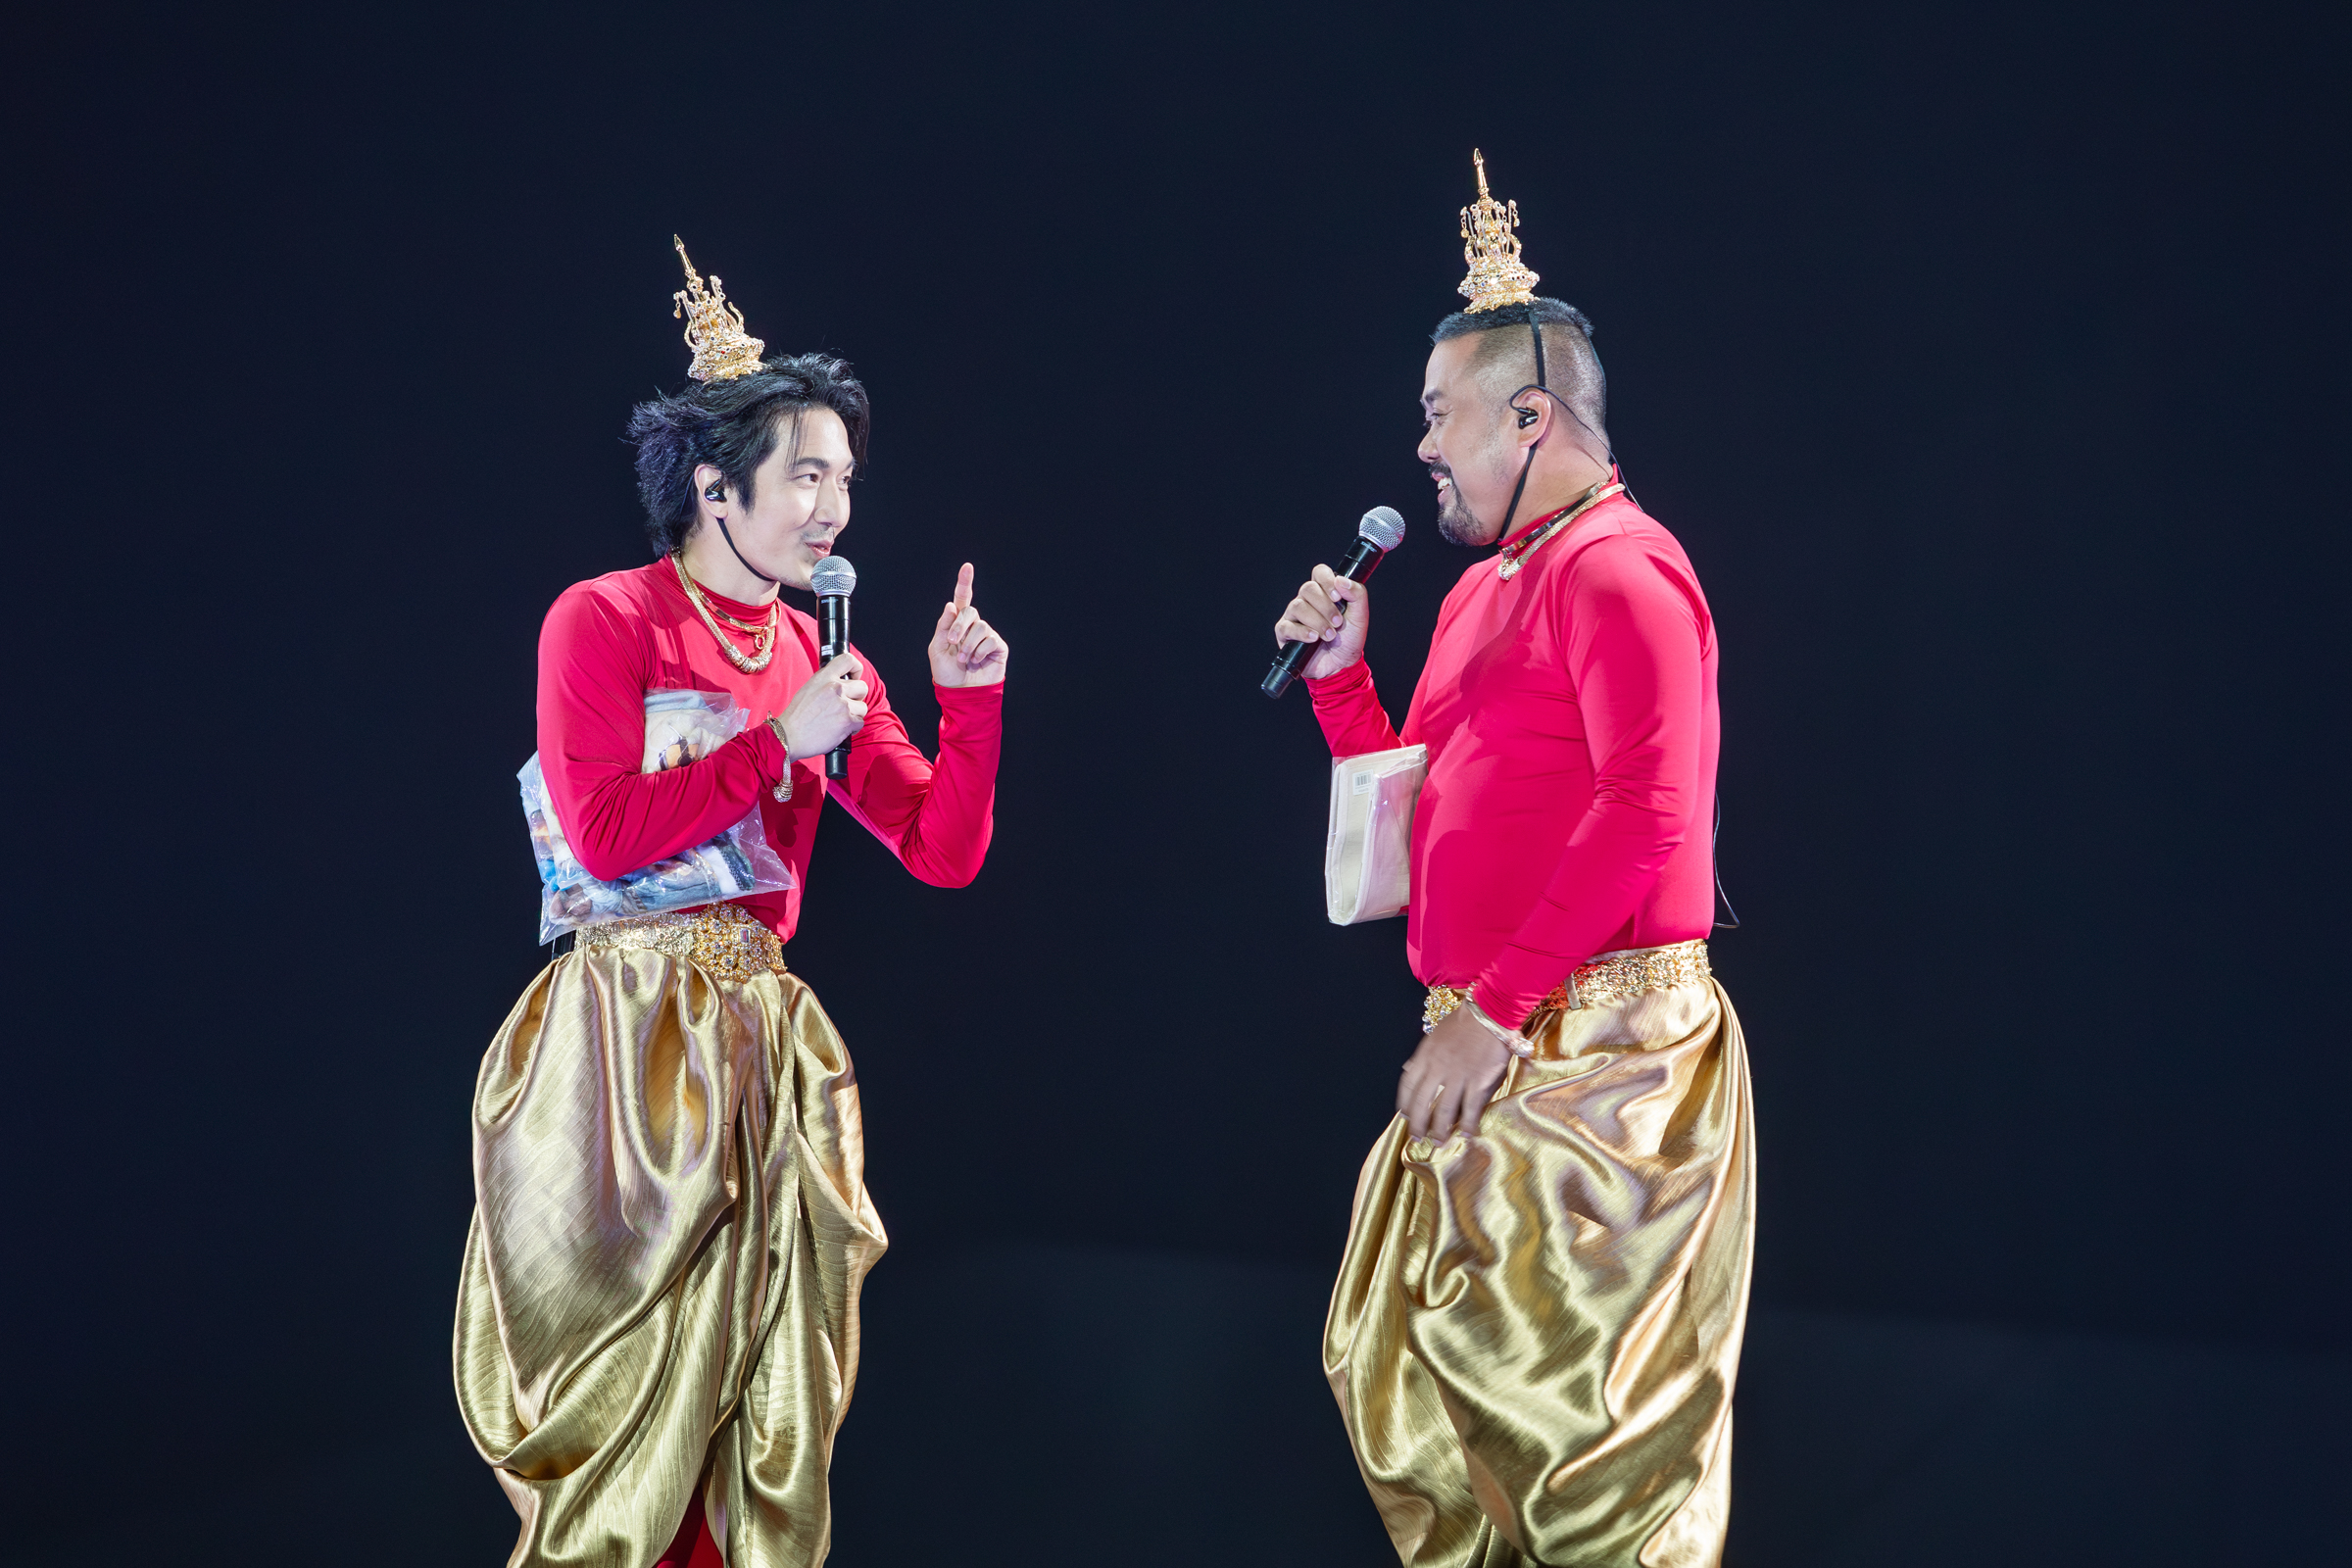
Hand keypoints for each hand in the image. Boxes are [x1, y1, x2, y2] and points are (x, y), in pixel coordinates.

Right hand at [774, 652, 868, 760]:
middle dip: (857, 697)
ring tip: (839, 719)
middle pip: (862, 687)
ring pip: (863, 707)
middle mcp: (835, 688)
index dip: (856, 668)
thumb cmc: (796, 715)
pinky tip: (840, 729)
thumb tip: (840, 680)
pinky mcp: (847, 722)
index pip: (848, 660)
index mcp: (824, 677)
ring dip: (854, 714)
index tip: (854, 677)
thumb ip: (826, 682)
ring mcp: (843, 705)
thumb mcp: (808, 688)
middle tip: (846, 704)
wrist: (789, 736)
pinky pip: (860, 722)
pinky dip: (853, 728)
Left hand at [928, 562, 1008, 687]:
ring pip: (979, 626)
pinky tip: (976, 662)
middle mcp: (973, 626)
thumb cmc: (947, 673)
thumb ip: (943, 626)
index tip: (967, 567)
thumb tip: (952, 605)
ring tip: (965, 659)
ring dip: (968, 644)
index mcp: (957, 624)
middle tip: (952, 643)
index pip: (962, 600)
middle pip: (969, 611)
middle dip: (959, 626)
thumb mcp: (937, 648)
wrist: (961, 693)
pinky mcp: (998, 646)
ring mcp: (987, 636)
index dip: (965, 582)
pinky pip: (989, 639)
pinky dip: (978, 651)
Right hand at [1274, 564, 1369, 679]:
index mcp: (1324, 592)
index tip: (1338, 597)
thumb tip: (1341, 580)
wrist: (1341, 665)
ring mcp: (1293, 615)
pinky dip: (1302, 632)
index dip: (1327, 581)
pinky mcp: (1284, 632)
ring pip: (1298, 606)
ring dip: (1318, 622)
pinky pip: (1287, 626)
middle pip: (1307, 588)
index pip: (1319, 572)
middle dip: (1326, 607)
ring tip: (1329, 635)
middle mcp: (1307, 600)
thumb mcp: (1360, 615)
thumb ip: (1357, 594)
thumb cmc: (1349, 639)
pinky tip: (1314, 638)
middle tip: (1338, 623)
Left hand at [1397, 1006, 1512, 1142]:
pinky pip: (1469, 1108)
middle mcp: (1437, 1069)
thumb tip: (1409, 1068)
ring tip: (1439, 1142)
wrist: (1489, 1012)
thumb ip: (1423, 1055)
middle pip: (1421, 1103)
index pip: (1408, 1084)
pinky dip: (1467, 1124)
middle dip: (1418, 1124)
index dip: (1404, 1103)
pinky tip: (1466, 1134)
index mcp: (1425, 1056)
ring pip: (1443, 1110)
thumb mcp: (1435, 1035)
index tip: (1405, 1115)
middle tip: (1417, 1138)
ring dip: (1439, 1130)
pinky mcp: (1478, 1081)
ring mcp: (1457, 1076)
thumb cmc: (1464, 1021)